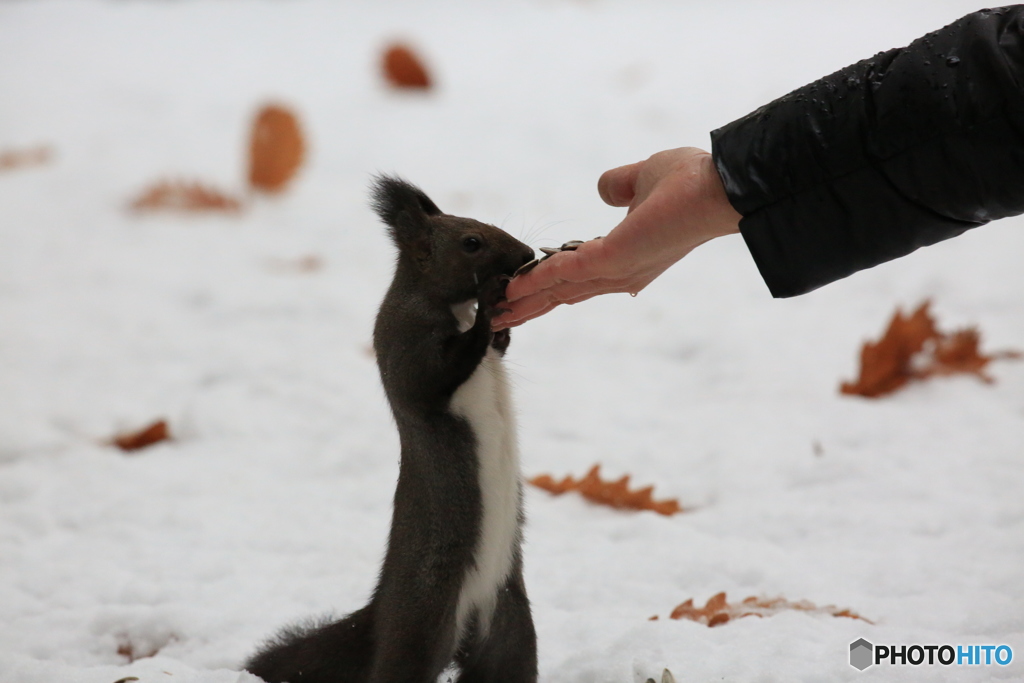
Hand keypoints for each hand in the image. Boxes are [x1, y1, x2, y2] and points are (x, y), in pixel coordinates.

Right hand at [492, 147, 740, 328]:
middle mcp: (621, 272)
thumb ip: (620, 185)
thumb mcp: (644, 178)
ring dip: (527, 302)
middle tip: (497, 318)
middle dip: (530, 306)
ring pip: (561, 290)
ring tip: (497, 313)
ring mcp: (617, 269)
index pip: (578, 277)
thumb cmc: (691, 181)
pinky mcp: (614, 258)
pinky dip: (539, 281)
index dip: (548, 284)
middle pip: (565, 294)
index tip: (519, 289)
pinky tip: (515, 288)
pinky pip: (567, 273)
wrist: (720, 187)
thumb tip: (605, 189)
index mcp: (626, 257)